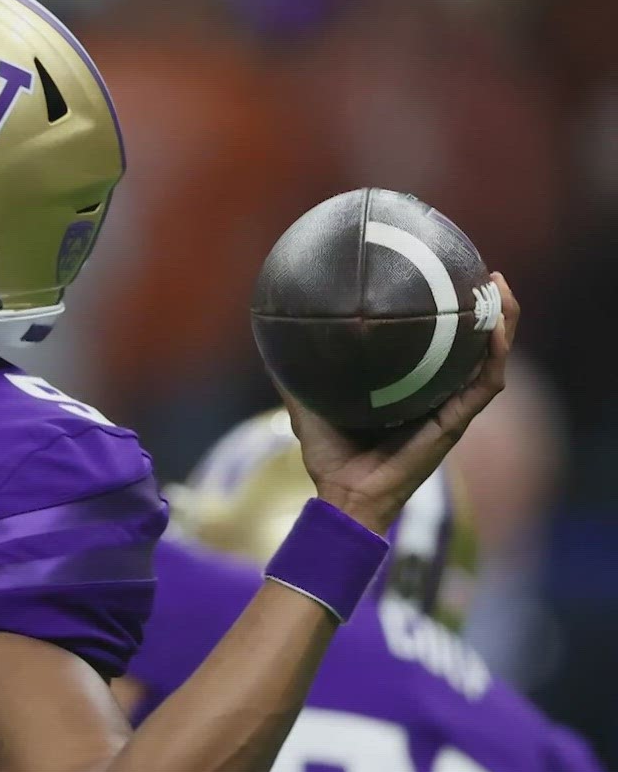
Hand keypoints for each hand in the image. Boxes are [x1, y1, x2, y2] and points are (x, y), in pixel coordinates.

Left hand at [284, 273, 518, 534]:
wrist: (342, 498)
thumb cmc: (329, 458)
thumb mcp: (306, 404)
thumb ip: (293, 374)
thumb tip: (269, 337)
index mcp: (414, 389)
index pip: (441, 345)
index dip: (451, 314)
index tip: (450, 276)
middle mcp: (439, 396)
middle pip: (475, 346)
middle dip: (489, 308)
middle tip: (487, 274)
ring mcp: (451, 410)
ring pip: (490, 359)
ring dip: (504, 322)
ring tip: (500, 287)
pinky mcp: (455, 424)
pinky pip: (484, 385)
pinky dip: (494, 355)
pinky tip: (495, 327)